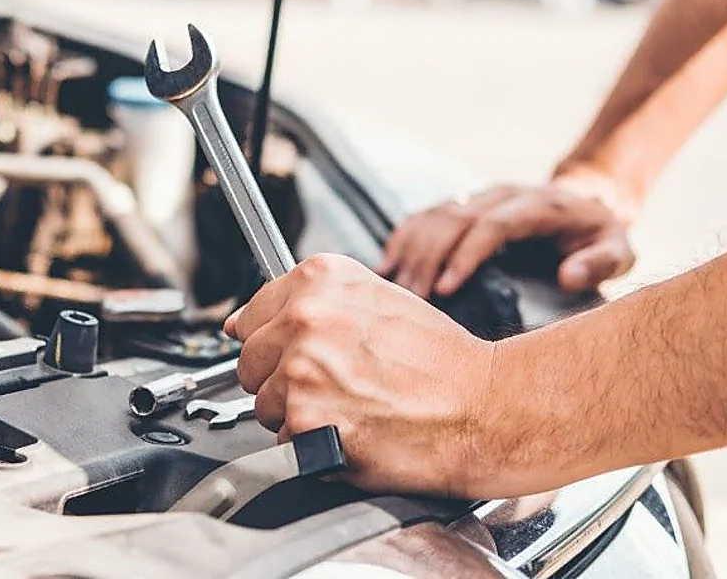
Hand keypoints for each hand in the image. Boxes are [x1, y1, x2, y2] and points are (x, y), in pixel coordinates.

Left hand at [224, 254, 497, 496]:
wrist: (484, 408)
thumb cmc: (442, 363)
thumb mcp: (377, 301)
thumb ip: (312, 305)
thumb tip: (242, 323)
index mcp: (320, 279)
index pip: (249, 315)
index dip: (272, 343)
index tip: (292, 354)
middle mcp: (305, 316)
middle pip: (249, 361)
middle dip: (280, 380)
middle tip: (333, 386)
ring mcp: (301, 367)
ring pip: (262, 404)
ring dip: (295, 416)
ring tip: (348, 408)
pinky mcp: (304, 418)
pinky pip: (282, 441)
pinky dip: (308, 448)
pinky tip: (350, 432)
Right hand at [378, 183, 633, 297]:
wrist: (587, 200)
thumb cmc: (600, 236)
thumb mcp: (619, 250)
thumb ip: (599, 263)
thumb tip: (567, 277)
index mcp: (537, 204)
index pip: (491, 225)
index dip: (464, 255)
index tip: (445, 289)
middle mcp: (502, 194)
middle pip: (453, 219)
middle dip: (427, 259)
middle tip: (410, 298)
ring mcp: (479, 194)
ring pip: (434, 214)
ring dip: (410, 250)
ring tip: (395, 289)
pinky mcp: (464, 203)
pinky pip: (425, 214)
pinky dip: (403, 238)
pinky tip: (387, 265)